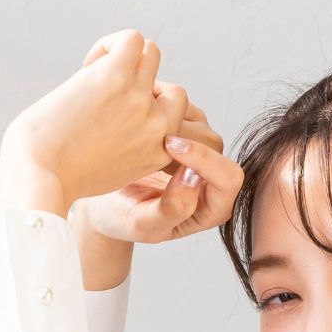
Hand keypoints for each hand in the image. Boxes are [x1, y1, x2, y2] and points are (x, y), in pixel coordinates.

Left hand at [0, 29, 185, 209]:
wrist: (39, 172)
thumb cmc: (64, 175)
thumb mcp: (114, 171)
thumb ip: (132, 148)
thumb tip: (125, 118)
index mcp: (159, 153)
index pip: (174, 119)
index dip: (150, 111)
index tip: (118, 118)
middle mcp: (157, 127)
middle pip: (175, 91)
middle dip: (147, 88)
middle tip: (110, 98)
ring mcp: (139, 99)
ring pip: (152, 54)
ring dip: (125, 58)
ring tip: (97, 76)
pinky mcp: (116, 75)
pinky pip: (131, 38)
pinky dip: (110, 44)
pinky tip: (89, 65)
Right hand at [72, 80, 243, 245]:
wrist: (103, 199)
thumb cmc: (122, 219)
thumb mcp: (143, 224)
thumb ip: (173, 209)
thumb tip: (194, 178)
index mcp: (213, 209)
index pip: (228, 179)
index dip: (201, 158)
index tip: (168, 144)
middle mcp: (212, 180)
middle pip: (216, 145)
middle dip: (183, 137)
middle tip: (150, 138)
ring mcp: (200, 155)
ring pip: (200, 123)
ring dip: (171, 120)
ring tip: (141, 130)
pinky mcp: (185, 133)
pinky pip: (183, 109)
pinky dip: (162, 107)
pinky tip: (140, 119)